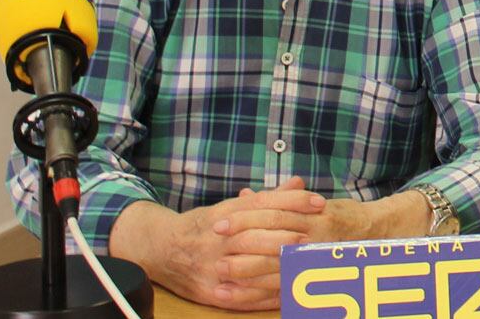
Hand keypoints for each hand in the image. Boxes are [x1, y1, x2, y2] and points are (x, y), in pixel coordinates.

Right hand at [115, 177, 327, 310]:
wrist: (161, 248)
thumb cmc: (206, 225)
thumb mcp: (232, 207)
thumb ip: (267, 198)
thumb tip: (299, 183)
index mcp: (226, 214)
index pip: (263, 204)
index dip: (293, 202)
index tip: (319, 202)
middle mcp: (219, 239)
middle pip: (256, 236)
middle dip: (286, 236)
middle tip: (313, 238)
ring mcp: (212, 267)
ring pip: (248, 266)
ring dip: (278, 267)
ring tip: (305, 265)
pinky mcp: (208, 291)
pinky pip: (239, 296)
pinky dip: (263, 296)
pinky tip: (286, 294)